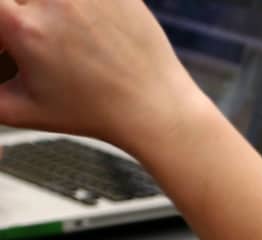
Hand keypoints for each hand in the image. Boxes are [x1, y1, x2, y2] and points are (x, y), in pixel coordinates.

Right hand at [0, 0, 206, 153]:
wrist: (154, 108)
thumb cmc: (91, 113)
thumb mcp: (22, 109)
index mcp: (22, 28)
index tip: (6, 27)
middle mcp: (52, 0)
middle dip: (14, 11)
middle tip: (24, 27)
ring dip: (42, 9)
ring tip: (55, 29)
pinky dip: (74, 5)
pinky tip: (77, 22)